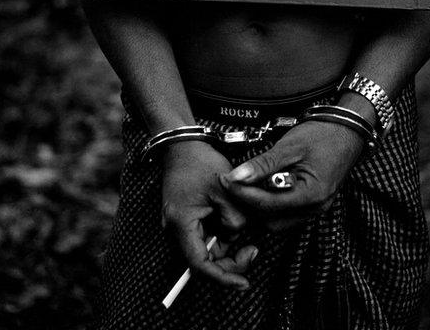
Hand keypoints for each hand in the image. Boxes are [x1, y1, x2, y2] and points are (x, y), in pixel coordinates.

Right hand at [161, 141, 257, 288]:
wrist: (182, 144)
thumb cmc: (200, 162)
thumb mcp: (225, 188)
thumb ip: (236, 215)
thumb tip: (240, 233)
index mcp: (181, 224)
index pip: (200, 264)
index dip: (223, 277)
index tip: (244, 284)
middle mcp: (176, 230)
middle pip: (204, 261)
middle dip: (230, 262)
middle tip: (253, 251)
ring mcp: (181, 225)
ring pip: (207, 249)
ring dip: (227, 246)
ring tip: (245, 224)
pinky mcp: (188, 219)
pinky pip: (206, 235)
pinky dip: (222, 234)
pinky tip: (234, 219)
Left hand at [220, 121, 364, 231]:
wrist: (347, 130)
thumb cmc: (322, 135)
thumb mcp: (290, 146)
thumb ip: (263, 164)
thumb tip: (236, 177)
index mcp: (311, 195)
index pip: (267, 205)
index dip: (242, 194)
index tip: (226, 181)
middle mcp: (314, 208)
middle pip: (270, 220)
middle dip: (249, 204)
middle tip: (232, 183)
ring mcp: (315, 208)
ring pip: (277, 220)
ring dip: (259, 206)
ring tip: (244, 184)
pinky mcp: (312, 204)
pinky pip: (286, 212)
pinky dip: (271, 203)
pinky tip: (261, 185)